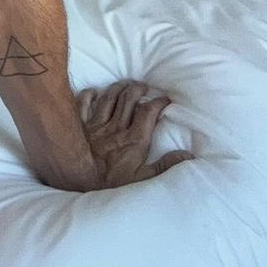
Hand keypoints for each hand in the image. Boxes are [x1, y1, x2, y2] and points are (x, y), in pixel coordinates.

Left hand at [76, 79, 194, 188]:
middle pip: (128, 99)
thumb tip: (188, 155)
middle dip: (137, 89)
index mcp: (134, 139)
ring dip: (117, 88)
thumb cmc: (110, 181)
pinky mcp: (81, 124)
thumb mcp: (142, 179)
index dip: (158, 103)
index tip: (165, 99)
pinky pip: (84, 103)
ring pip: (108, 98)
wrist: (78, 177)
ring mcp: (97, 124)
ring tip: (125, 84)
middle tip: (144, 86)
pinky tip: (93, 91)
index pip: (148, 112)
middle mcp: (116, 127)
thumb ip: (164, 166)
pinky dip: (88, 95)